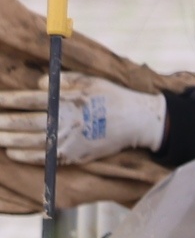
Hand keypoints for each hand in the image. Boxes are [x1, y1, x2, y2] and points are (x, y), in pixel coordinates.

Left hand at [0, 77, 166, 164]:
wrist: (137, 122)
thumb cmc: (113, 98)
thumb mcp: (90, 81)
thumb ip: (62, 80)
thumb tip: (39, 84)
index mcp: (65, 101)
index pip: (27, 100)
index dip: (7, 100)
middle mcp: (63, 121)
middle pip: (24, 122)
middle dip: (3, 122)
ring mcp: (68, 140)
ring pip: (30, 141)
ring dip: (9, 139)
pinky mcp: (74, 155)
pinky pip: (44, 157)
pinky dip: (26, 155)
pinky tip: (13, 152)